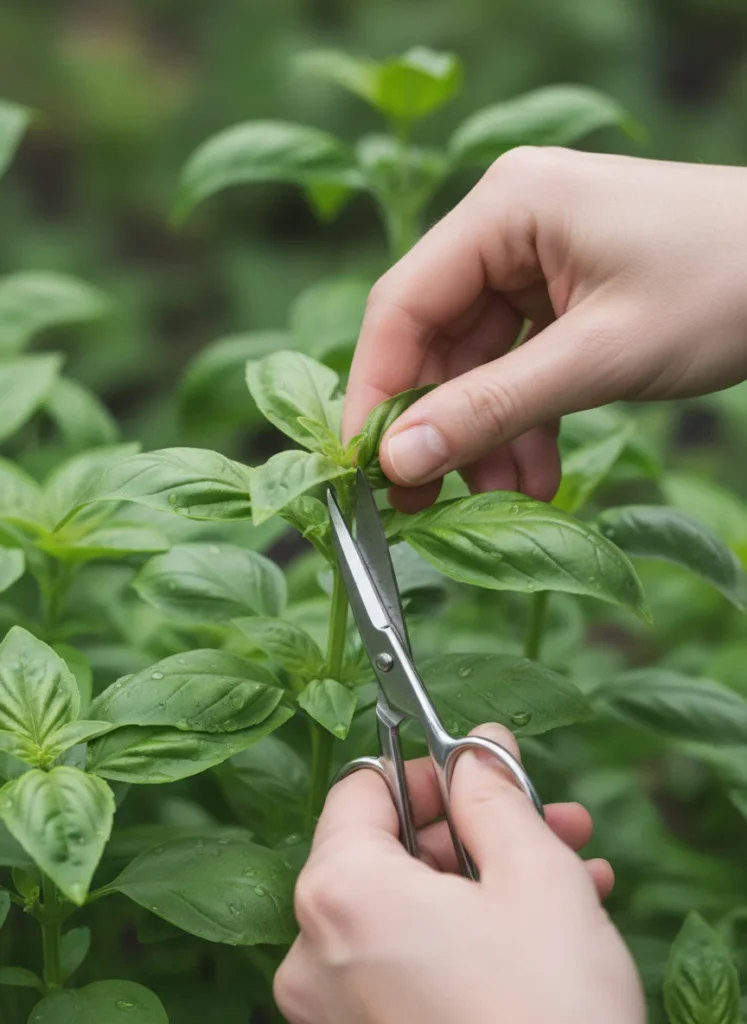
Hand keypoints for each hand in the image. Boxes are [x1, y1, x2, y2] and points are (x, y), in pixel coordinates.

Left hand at [274, 724, 644, 1023]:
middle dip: (475, 828)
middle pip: (388, 848)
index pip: (363, 788)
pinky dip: (467, 933)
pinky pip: (409, 961)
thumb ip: (493, 793)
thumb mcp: (533, 872)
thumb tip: (479, 748)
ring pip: (408, 907)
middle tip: (546, 817)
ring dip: (486, 878)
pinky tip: (546, 925)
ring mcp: (337, 1009)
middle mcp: (316, 951)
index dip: (428, 768)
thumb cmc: (546, 1011)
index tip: (483, 769)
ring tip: (568, 868)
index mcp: (339, 892)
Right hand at [343, 148, 746, 509]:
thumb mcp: (600, 357)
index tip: (367, 469)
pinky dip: (523, 420)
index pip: (401, 306)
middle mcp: (508, 223)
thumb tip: (398, 460)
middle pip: (434, 337)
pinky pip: (518, 363)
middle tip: (428, 500)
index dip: (377, 394)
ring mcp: (535, 256)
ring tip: (511, 498)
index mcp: (506, 207)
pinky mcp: (562, 290)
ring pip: (476, 361)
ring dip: (487, 434)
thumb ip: (492, 409)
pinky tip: (537, 474)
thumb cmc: (728, 284)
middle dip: (439, 424)